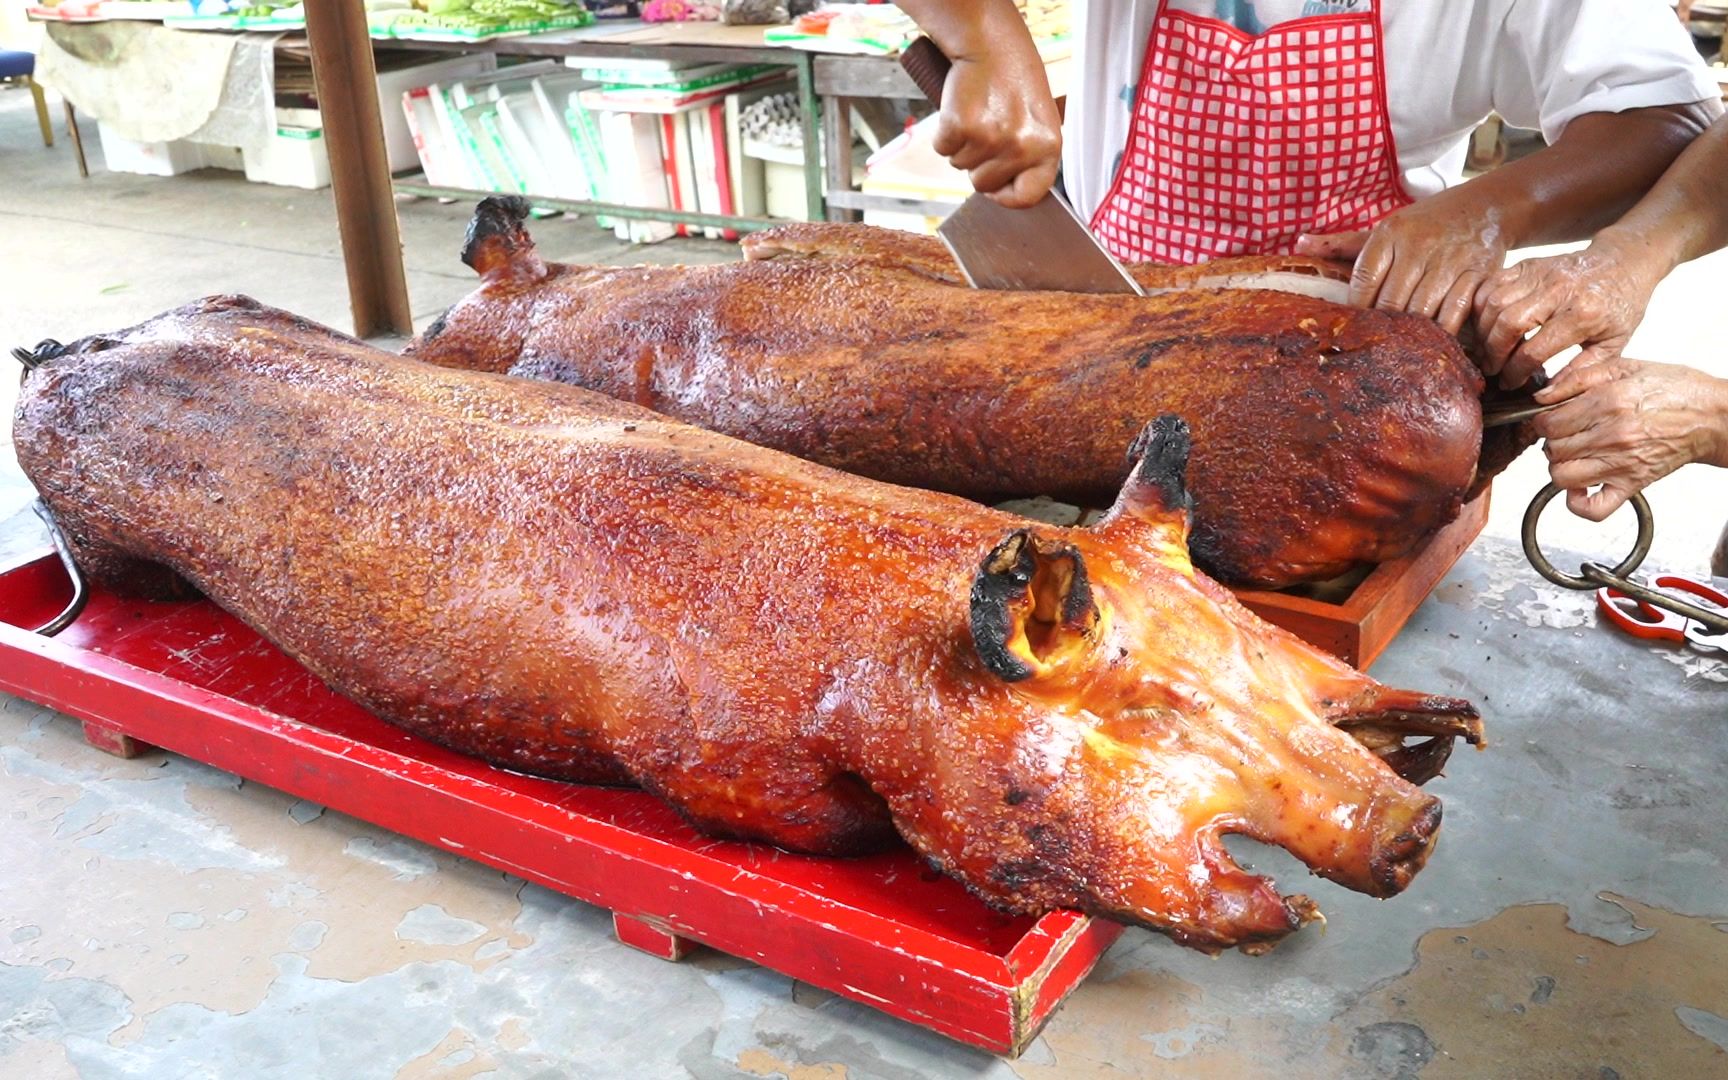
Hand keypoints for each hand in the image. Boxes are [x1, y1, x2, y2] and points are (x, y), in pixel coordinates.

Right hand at [931, 54, 1061, 207]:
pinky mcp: (960, 127)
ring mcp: (990, 138)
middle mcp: (1021, 146)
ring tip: (977, 115)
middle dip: (978, 164)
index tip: (998, 183)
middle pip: (983, 184)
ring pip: (960, 166)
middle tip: (986, 131)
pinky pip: (943, 148)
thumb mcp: (1038, 121)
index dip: (1007, 194)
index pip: (1027, 197)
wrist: (990, 44)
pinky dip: (945, 133)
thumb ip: (1030, 157)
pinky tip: (960, 111)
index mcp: (1047, 147)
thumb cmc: (1014, 80)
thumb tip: (1010, 191)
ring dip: (962, 145)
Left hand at [1294, 192, 1509, 335]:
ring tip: (1401, 351)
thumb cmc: (1425, 224)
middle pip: (1391, 303)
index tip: (1352, 326)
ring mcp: (1450, 261)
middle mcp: (1419, 246)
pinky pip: (1455, 315)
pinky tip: (1435, 343)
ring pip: (1422, 313)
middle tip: (1374, 348)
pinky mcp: (1478, 275)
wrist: (1485, 206)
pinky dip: (1444, 333)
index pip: (1362, 280)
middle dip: (1382, 328)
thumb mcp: (1385, 228)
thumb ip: (1342, 243)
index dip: (1355, 310)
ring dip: (1411, 336)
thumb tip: (1299, 245)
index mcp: (1390, 234)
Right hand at [1471, 237, 1662, 389]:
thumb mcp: (1612, 344)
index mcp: (1584, 314)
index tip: (1510, 383)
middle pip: (1508, 324)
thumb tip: (1546, 396)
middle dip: (1493, 353)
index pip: (1535, 350)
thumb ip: (1579, 372)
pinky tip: (1487, 324)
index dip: (1516, 372)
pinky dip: (1482, 306)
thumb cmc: (1620, 305)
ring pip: (1494, 303)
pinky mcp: (1529, 264)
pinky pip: (1492, 283)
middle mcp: (1559, 290)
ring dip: (1483, 331)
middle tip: (1492, 369)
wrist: (1625, 262)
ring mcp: (1541, 273)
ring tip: (1486, 349)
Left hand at [1531, 357, 1727, 519]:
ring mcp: (1621, 463)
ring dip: (1560, 467)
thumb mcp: (1625, 366)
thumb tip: (1541, 395)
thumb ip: (1579, 377)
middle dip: (1551, 441)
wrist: (1712, 416)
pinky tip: (1581, 487)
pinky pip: (1594, 508)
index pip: (1547, 421)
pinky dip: (1578, 503)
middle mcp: (1612, 434)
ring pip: (1561, 476)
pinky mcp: (1632, 484)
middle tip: (1566, 435)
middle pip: (1552, 448)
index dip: (1542, 420)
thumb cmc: (1675, 390)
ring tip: (1573, 456)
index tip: (1550, 418)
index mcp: (1609, 402)